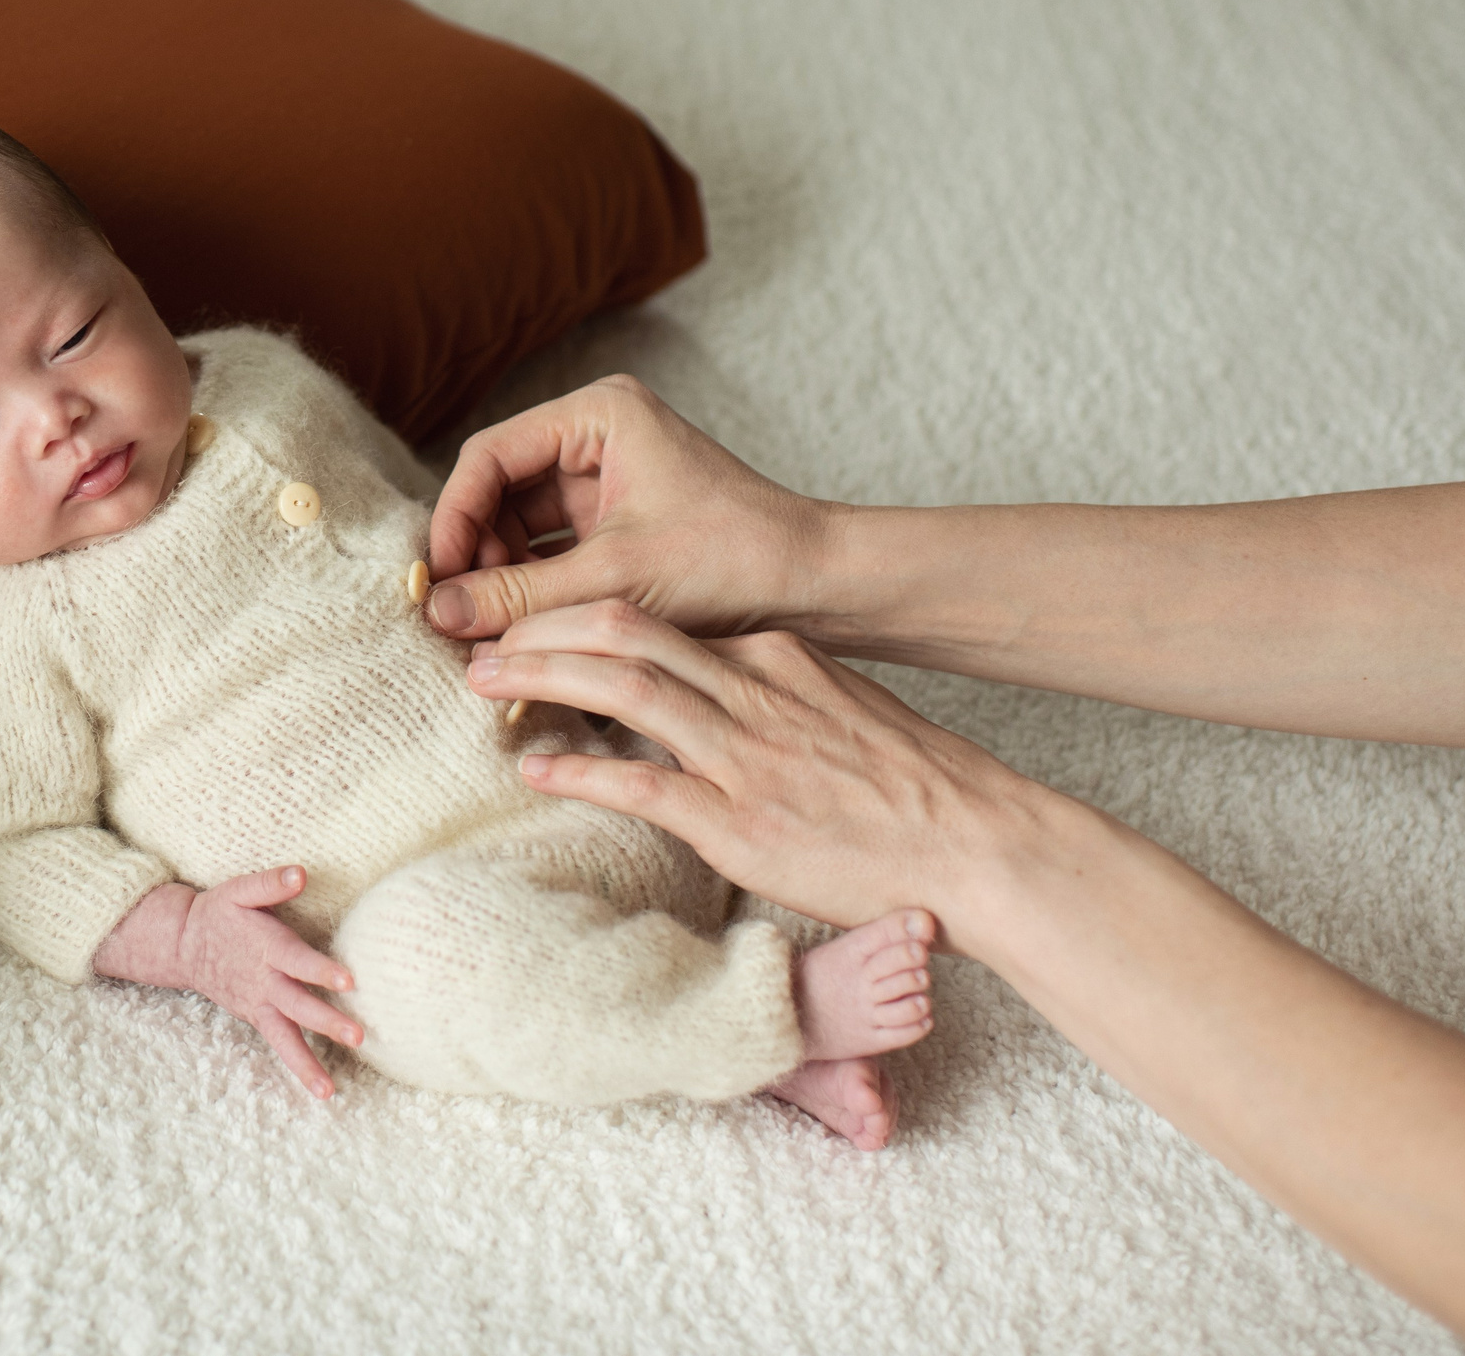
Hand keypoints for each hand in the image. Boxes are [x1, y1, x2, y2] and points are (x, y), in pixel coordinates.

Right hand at [93, 868, 363, 1098]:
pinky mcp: (258, 1018)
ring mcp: (260, 1004)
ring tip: (330, 1090)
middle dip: (326, 1022)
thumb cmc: (219, 913)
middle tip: (357, 1035)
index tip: (349, 980)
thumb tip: (301, 873)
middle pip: (298, 1005)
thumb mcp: (239, 890)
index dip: (321, 970)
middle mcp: (264, 982)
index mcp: (265, 948)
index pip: (297, 961)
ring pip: (285, 1037)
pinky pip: (281, 1045)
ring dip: (308, 1062)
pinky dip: (300, 1066)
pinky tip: (324, 1089)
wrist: (184, 945)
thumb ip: (270, 883)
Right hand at [426, 374, 836, 640]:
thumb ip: (517, 594)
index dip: (454, 518)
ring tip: (484, 632)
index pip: (489, 456)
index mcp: (599, 415)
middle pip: (499, 492)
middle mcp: (597, 437)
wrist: (816, 587)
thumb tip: (436, 612)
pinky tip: (518, 632)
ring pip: (521, 527)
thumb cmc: (734, 560)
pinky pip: (552, 552)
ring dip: (501, 577)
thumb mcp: (613, 581)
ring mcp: (607, 482)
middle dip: (477, 554)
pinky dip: (533, 590)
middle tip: (456, 616)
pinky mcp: (618, 525)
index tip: (435, 580)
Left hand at [463, 599, 1055, 947]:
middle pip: (623, 631)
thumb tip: (718, 702)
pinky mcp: (741, 821)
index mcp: (774, 657)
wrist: (983, 845)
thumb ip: (778, 698)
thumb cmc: (917, 792)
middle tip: (485, 637)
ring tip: (482, 681)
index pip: (658, 621)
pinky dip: (579, 774)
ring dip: (541, 680)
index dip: (583, 620)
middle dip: (542, 627)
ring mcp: (745, 754)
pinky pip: (640, 786)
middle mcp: (753, 690)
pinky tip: (535, 771)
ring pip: (621, 690)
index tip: (536, 628)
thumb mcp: (842, 713)